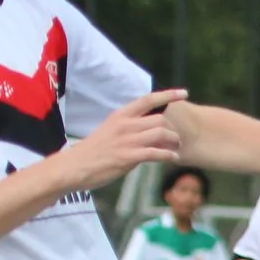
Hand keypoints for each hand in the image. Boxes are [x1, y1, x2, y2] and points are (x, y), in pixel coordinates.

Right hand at [64, 90, 186, 190]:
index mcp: (121, 115)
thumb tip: (149, 129)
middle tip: (177, 140)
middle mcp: (125, 124)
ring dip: (173, 141)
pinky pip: (156, 153)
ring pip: (161, 133)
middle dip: (173, 129)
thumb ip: (129, 127)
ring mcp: (127, 140)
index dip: (168, 95)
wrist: (74, 166)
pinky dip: (168, 155)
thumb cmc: (94, 150)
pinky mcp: (128, 157)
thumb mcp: (111, 130)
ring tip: (176, 149)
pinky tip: (172, 158)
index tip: (184, 93)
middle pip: (160, 119)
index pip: (148, 99)